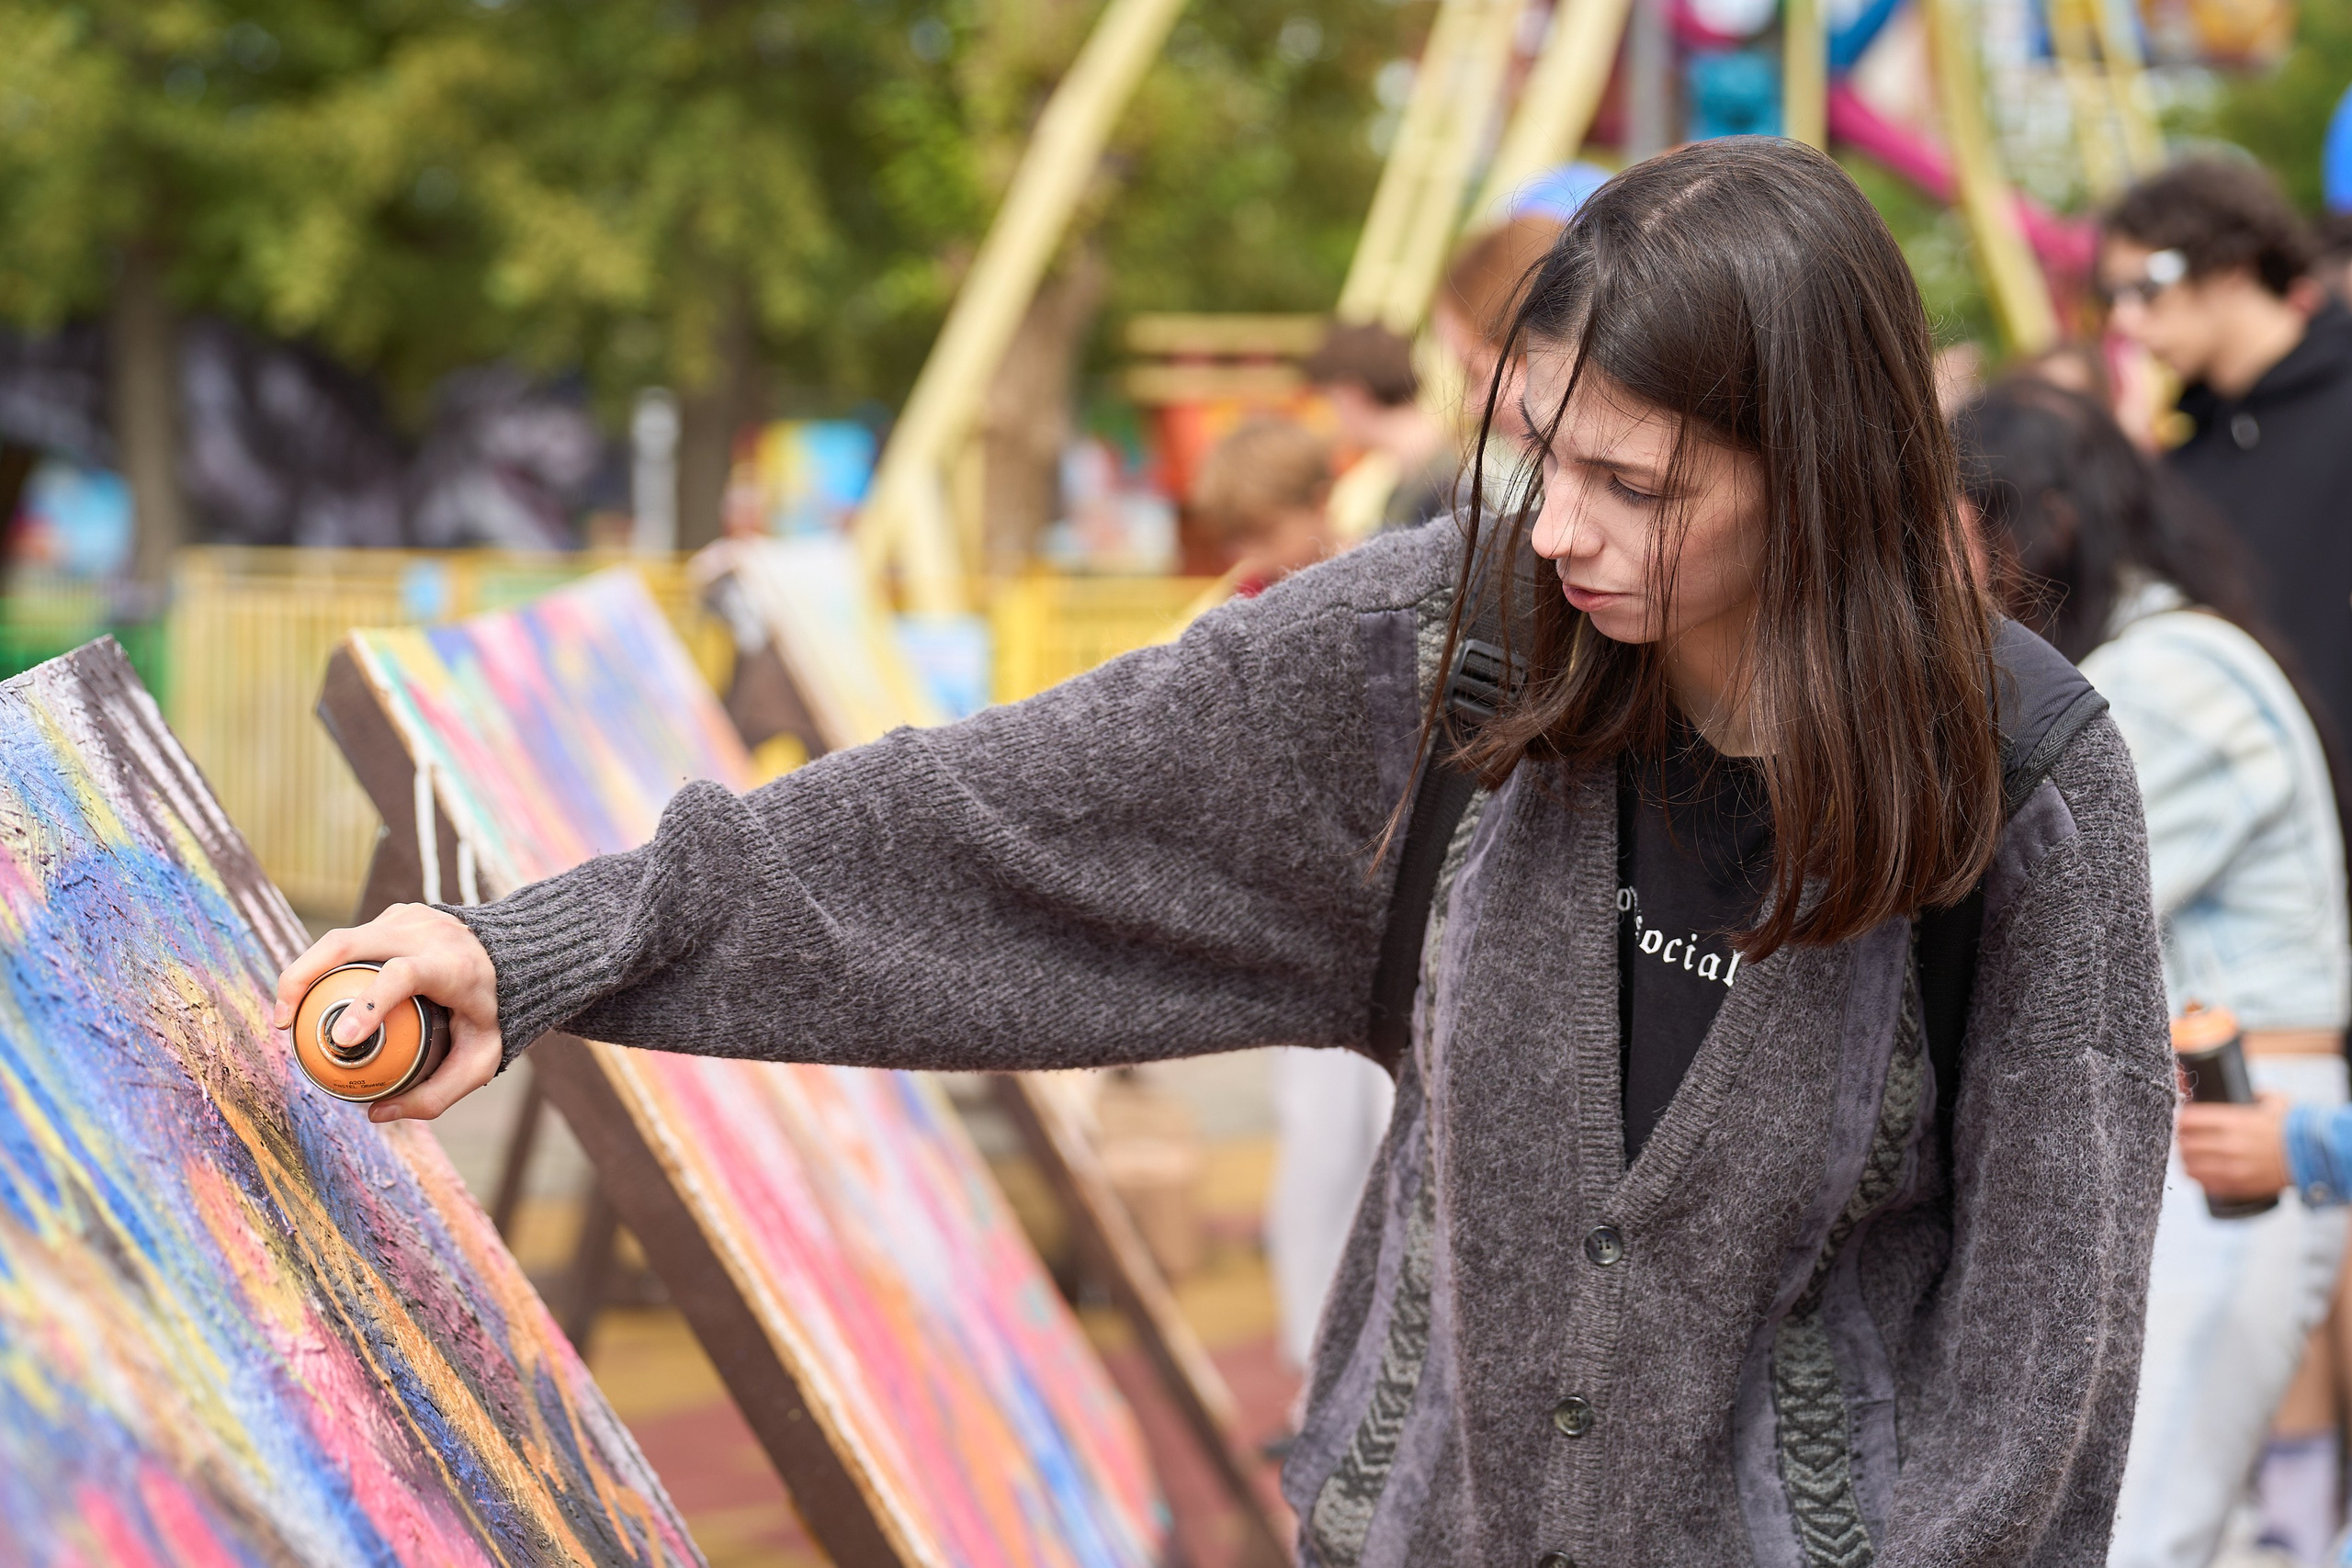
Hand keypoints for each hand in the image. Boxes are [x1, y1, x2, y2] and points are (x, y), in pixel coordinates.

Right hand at [273, 904, 501, 1124]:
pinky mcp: (397, 914)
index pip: (403, 975)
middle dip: (303, 978)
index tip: (340, 1039)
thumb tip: (377, 1113)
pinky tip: (312, 998)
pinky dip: (325, 967)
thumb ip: (436, 1093)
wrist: (517, 955)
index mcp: (453, 965)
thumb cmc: (495, 1013)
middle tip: (282, 1023)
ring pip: (341, 938)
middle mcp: (428, 932)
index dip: (367, 1004)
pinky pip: (352, 940)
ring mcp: (411, 917)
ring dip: (304, 972)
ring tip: (286, 1014)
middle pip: (349, 943)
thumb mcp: (481, 1060)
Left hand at [2176, 1091, 2293, 1202]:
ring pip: (2191, 1165)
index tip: (2181, 1120)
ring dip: (2186, 1160)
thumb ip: (2255, 1095)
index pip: (2188, 1119)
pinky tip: (2196, 1173)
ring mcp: (2232, 1167)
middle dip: (2182, 1140)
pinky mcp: (2239, 1185)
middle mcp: (2229, 1144)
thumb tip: (2246, 1090)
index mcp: (2233, 1120)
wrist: (2315, 1156)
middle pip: (2185, 1143)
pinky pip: (2205, 1184)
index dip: (2181, 1119)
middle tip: (2183, 1139)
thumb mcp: (2275, 1102)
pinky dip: (2197, 1178)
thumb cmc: (2295, 1127)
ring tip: (2188, 1157)